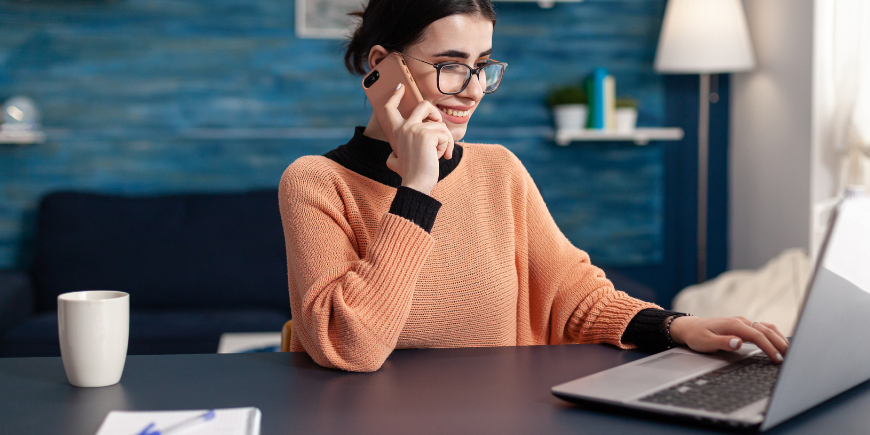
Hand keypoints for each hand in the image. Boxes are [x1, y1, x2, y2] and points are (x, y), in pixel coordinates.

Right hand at [382, 84, 454, 194]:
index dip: (395, 95)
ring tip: (438, 155)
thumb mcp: (396, 161)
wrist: (416, 184)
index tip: (400, 87)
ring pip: (441, 125)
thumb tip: (392, 155)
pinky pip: (445, 135)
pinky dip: (447, 147)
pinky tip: (440, 157)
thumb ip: (395, 153)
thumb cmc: (410, 175)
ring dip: (444, 141)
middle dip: (435, 113)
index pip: (390, 108)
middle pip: (424, 105)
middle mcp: (405, 127)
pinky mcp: (427, 134)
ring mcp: (415, 129)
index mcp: (397, 132)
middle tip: (437, 127)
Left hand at [668, 316, 789, 362]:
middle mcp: (740, 321)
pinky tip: (779, 343)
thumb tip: (738, 342)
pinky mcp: (743, 326)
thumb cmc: (697, 336)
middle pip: (766, 330)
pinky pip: (762, 328)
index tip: (777, 358)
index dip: (769, 347)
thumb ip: (723, 342)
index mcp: (733, 324)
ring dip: (779, 338)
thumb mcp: (706, 342)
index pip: (757, 335)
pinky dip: (773, 335)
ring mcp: (743, 323)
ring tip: (789, 351)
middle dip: (779, 343)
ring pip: (766, 328)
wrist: (690, 328)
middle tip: (791, 357)